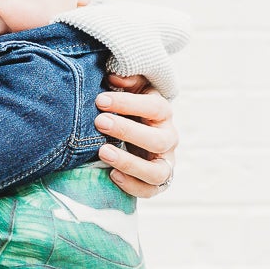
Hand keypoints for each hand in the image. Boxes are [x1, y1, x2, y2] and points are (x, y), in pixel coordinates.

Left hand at [95, 75, 177, 198]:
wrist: (136, 133)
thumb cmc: (129, 108)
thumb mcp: (130, 89)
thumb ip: (125, 80)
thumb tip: (114, 78)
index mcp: (163, 114)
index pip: (155, 107)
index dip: (129, 103)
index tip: (100, 100)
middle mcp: (169, 139)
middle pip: (158, 140)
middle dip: (128, 131)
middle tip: (100, 122)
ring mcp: (164, 163)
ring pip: (157, 171)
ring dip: (130, 163)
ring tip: (102, 151)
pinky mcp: (156, 182)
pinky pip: (150, 190)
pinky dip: (132, 186)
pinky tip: (112, 175)